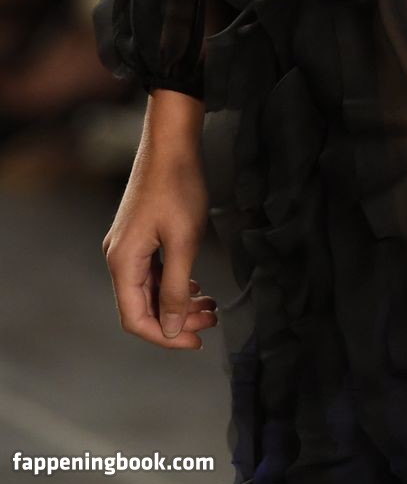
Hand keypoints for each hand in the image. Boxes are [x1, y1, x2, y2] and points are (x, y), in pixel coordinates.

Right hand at [101, 97, 217, 350]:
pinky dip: (175, 283)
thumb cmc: (178, 187)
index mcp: (123, 263)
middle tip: (211, 320)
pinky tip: (196, 286)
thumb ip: (176, 288)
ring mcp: (128, 245)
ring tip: (211, 305)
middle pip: (144, 306)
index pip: (136, 319)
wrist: (171, 142)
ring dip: (179, 301)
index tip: (196, 341)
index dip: (165, 336)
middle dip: (177, 319)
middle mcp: (119, 257)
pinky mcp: (140, 234)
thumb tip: (170, 329)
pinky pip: (154, 272)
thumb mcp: (183, 242)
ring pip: (151, 289)